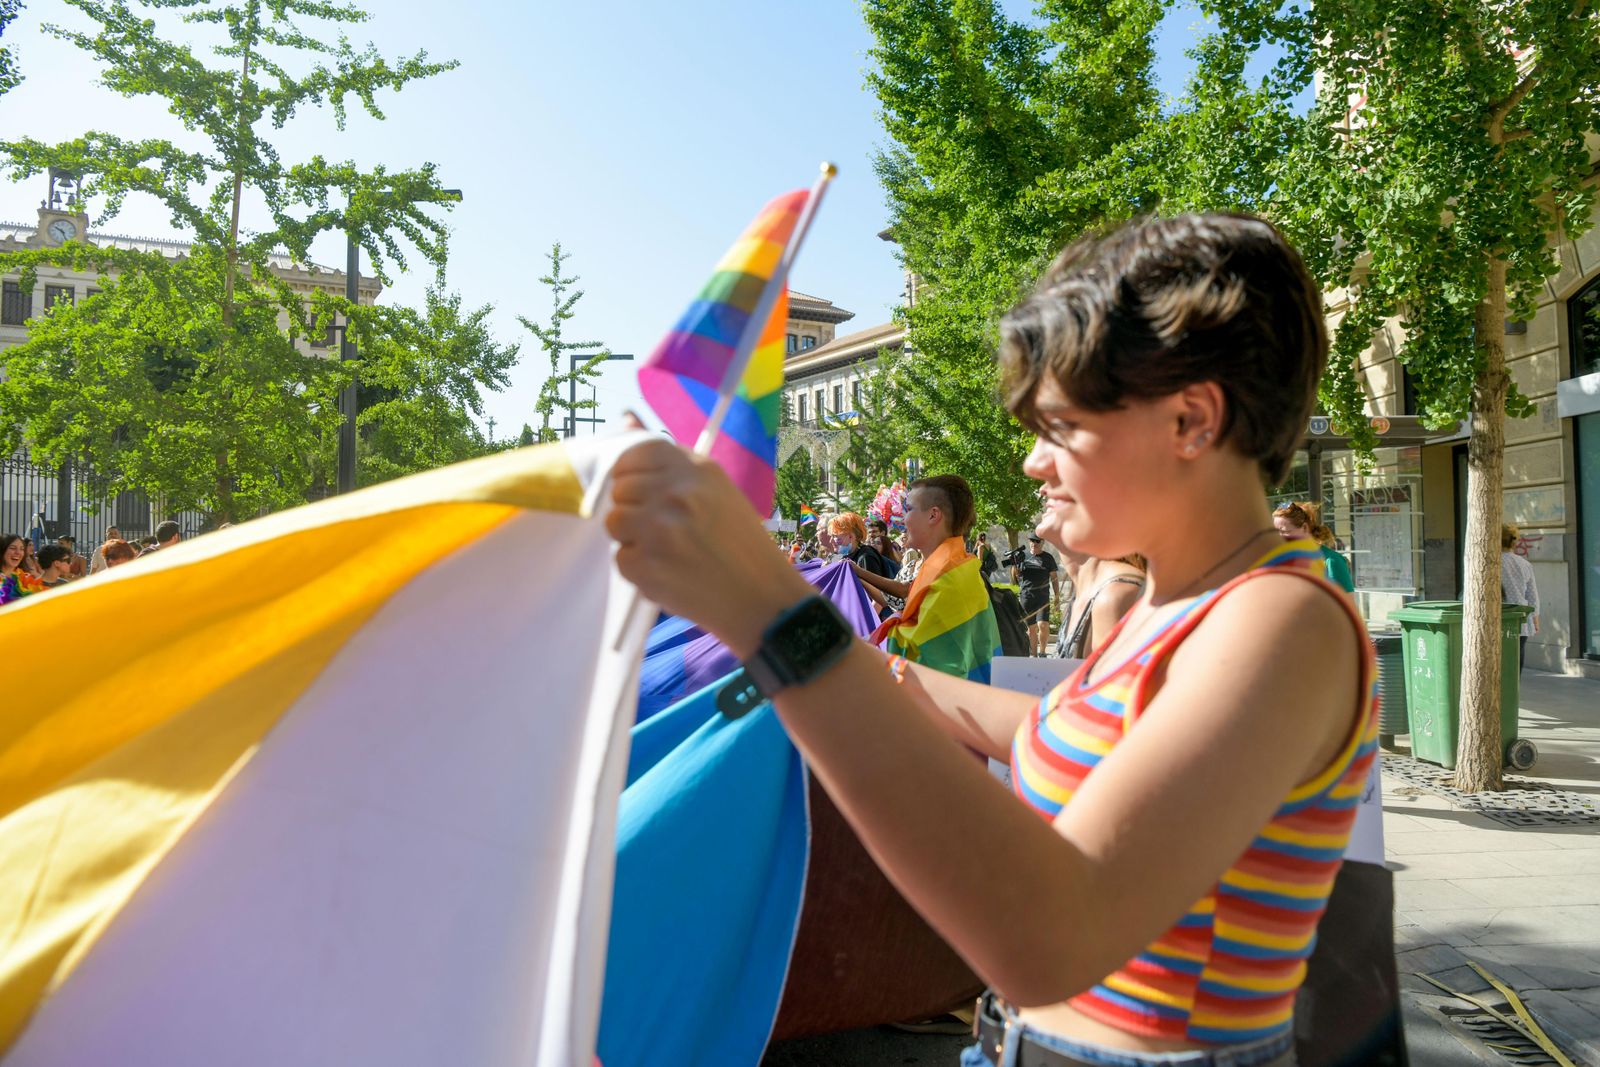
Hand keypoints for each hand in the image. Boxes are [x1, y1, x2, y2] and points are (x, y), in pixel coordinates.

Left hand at [608, 439, 812, 656]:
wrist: (761, 599)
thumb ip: (671, 461)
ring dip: (632, 539)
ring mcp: (658, 530)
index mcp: (696, 469)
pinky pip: (621, 559)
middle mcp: (675, 493)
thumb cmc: (741, 544)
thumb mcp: (716, 490)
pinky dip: (639, 569)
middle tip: (665, 530)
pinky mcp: (646, 566)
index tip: (644, 491)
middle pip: (620, 489)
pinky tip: (669, 573)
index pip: (636, 453)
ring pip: (614, 523)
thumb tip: (624, 417)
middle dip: (635, 509)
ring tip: (666, 551)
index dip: (632, 473)